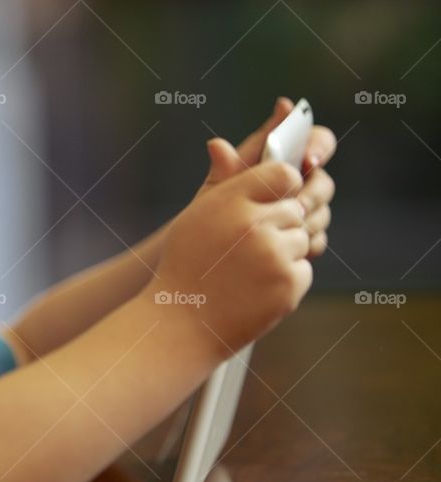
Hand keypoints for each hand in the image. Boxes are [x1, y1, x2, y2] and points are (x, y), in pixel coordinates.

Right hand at [147, 159, 312, 357]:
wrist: (181, 324)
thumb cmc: (186, 268)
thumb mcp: (197, 218)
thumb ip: (228, 187)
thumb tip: (240, 153)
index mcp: (229, 201)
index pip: (283, 174)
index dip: (283, 188)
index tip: (272, 204)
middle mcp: (253, 224)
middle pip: (295, 210)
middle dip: (279, 227)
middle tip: (248, 250)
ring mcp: (274, 255)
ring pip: (302, 241)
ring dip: (283, 254)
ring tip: (247, 272)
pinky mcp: (287, 284)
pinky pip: (303, 271)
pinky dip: (286, 281)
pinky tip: (255, 290)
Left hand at [197, 97, 336, 259]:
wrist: (214, 254)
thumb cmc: (215, 211)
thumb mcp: (218, 189)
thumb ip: (225, 168)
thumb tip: (216, 144)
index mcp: (281, 160)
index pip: (314, 140)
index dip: (318, 146)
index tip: (309, 159)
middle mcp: (299, 182)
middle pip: (322, 180)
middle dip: (313, 192)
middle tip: (298, 204)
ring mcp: (306, 210)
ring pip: (321, 211)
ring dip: (306, 220)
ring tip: (284, 228)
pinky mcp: (306, 237)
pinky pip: (316, 238)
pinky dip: (304, 243)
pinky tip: (287, 248)